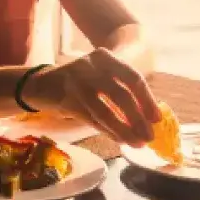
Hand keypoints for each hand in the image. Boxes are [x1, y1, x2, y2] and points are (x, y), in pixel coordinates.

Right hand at [32, 48, 161, 146]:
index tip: (157, 119)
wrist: (42, 83)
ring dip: (123, 130)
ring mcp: (76, 83)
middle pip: (120, 95)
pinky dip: (108, 131)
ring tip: (136, 142)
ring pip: (105, 111)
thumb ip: (122, 90)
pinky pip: (92, 119)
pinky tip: (119, 139)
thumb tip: (148, 117)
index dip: (146, 100)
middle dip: (137, 119)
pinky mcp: (66, 101)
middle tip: (149, 136)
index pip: (132, 78)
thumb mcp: (102, 76)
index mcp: (104, 57)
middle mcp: (90, 67)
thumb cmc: (81, 81)